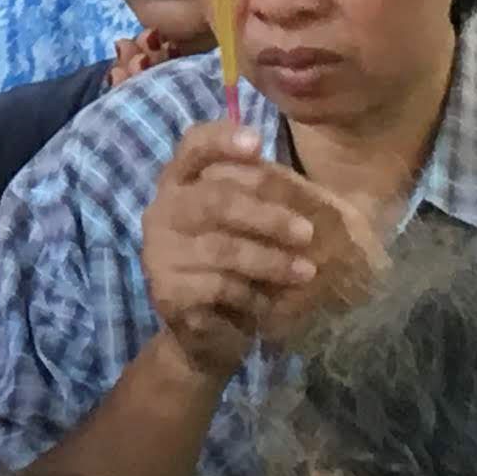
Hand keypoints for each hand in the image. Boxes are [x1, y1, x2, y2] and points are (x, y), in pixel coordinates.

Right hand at [137, 122, 382, 382]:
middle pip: (215, 199)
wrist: (208, 335)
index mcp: (181, 181)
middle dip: (268, 214)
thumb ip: (269, 201)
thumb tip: (317, 195)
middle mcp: (162, 209)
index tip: (258, 145)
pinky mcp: (167, 291)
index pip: (193, 145)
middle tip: (307, 233)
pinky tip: (271, 304)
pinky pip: (219, 287)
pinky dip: (254, 295)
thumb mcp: (254, 228)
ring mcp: (159, 252)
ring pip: (223, 247)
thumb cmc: (238, 268)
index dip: (223, 140)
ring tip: (307, 272)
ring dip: (271, 260)